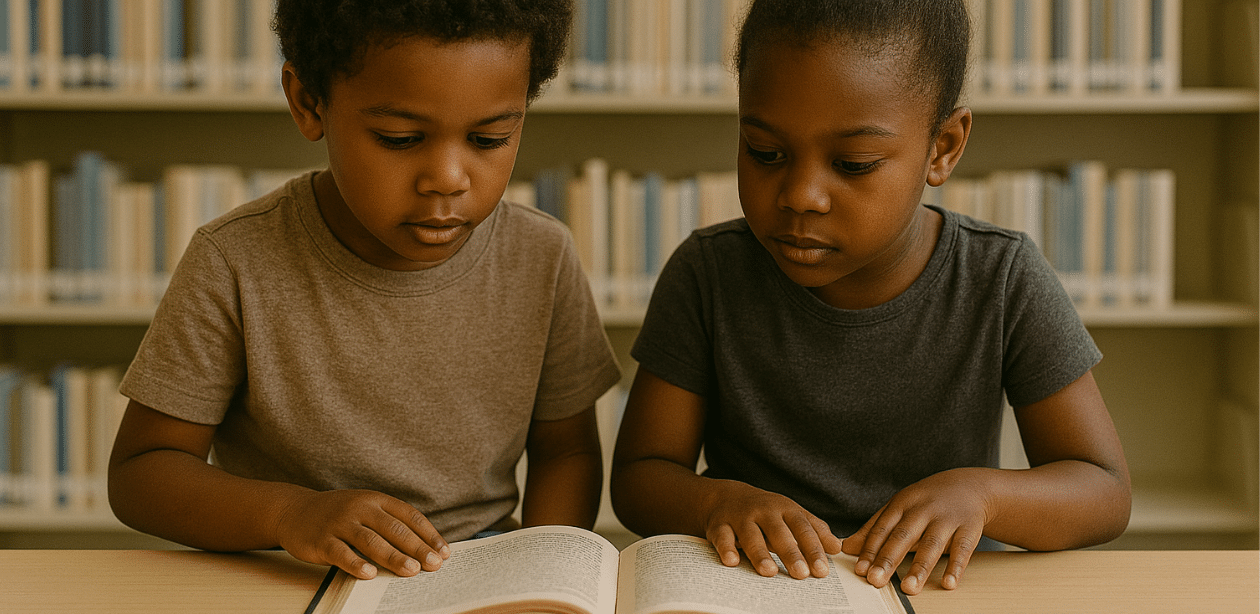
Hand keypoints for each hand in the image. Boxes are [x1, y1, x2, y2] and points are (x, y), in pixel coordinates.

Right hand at [273, 489, 449, 579]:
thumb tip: (423, 549)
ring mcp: (340, 523)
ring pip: (371, 541)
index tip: (444, 551)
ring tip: (412, 570)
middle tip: (434, 564)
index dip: (428, 534)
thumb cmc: (339, 514)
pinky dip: (356, 564)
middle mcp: (360, 508)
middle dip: (417, 548)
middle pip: (394, 529)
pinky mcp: (322, 540)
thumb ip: (389, 524)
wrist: (294, 510)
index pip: (409, 516)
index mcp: (376, 499)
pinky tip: (370, 574)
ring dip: (394, 557)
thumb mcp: (366, 509)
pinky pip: (341, 553)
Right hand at [702, 480, 842, 579]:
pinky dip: (725, 548)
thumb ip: (815, 530)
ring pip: (751, 535)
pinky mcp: (719, 525)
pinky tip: (731, 561)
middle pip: (779, 532)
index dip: (813, 549)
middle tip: (801, 574)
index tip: (821, 570)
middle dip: (790, 553)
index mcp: (785, 509)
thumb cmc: (767, 511)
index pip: (803, 529)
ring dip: (760, 553)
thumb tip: (837, 548)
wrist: (727, 496)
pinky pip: (722, 537)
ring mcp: (741, 517)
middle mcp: (764, 511)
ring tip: (769, 572)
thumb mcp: (792, 515)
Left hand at [841, 468, 991, 594]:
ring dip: (920, 568)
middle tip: (875, 580)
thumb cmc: (926, 501)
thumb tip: (846, 548)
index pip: (882, 529)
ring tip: (909, 588)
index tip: (860, 570)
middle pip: (903, 536)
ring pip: (932, 545)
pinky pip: (963, 549)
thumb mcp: (898, 509)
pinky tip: (948, 583)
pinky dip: (956, 567)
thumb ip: (874, 529)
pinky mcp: (969, 528)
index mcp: (902, 504)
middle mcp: (923, 510)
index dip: (870, 550)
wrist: (968, 486)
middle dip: (888, 559)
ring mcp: (947, 518)